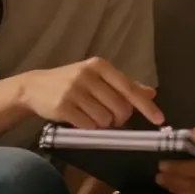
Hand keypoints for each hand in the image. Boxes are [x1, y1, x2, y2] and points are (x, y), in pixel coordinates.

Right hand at [19, 57, 163, 128]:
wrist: (34, 87)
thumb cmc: (72, 82)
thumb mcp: (97, 77)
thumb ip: (124, 85)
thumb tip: (151, 93)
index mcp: (100, 66)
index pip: (129, 88)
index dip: (146, 106)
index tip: (160, 120)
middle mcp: (88, 75)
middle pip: (119, 108)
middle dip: (119, 119)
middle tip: (111, 119)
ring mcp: (74, 90)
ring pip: (105, 119)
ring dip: (102, 124)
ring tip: (91, 116)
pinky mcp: (63, 106)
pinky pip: (88, 125)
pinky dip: (88, 128)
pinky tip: (80, 120)